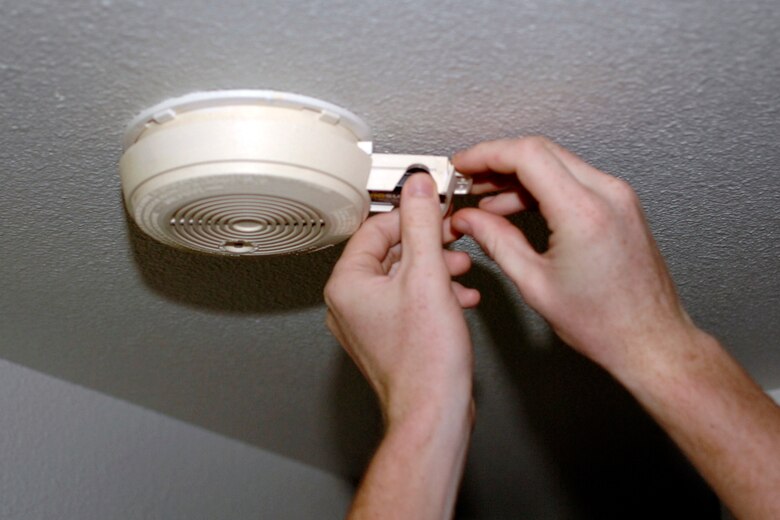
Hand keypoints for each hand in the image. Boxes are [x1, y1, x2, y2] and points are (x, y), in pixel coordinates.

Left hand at [325, 173, 477, 423]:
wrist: (434, 411)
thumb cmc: (425, 359)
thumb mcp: (428, 275)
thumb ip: (422, 224)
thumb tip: (418, 188)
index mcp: (347, 284)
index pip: (374, 229)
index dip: (410, 215)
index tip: (435, 210)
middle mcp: (349, 304)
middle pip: (389, 253)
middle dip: (427, 245)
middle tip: (452, 239)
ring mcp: (366, 325)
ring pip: (402, 278)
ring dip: (435, 269)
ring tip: (460, 269)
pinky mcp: (387, 339)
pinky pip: (407, 303)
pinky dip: (433, 294)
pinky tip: (459, 297)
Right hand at [451, 137, 692, 372]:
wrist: (649, 340)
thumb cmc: (605, 323)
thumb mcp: (535, 284)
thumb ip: (496, 242)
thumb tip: (470, 220)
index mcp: (583, 213)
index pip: (526, 155)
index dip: (486, 154)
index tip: (463, 164)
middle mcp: (606, 196)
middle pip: (540, 151)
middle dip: (497, 161)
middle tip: (468, 179)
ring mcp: (617, 197)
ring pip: (556, 162)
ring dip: (518, 175)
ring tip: (487, 199)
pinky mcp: (620, 205)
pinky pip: (573, 179)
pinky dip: (541, 186)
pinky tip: (518, 206)